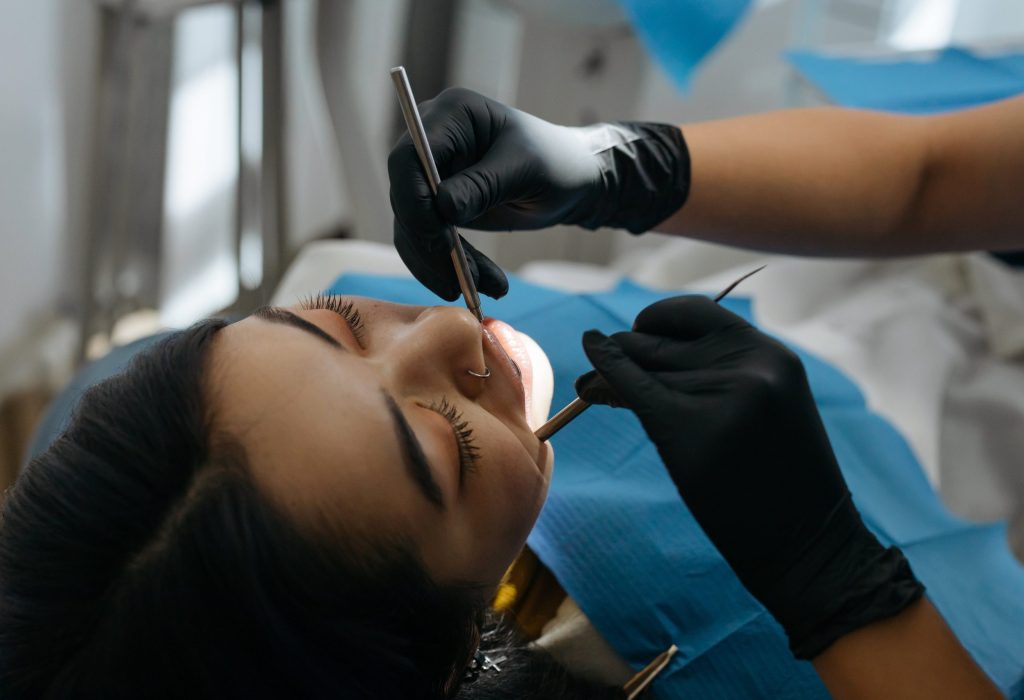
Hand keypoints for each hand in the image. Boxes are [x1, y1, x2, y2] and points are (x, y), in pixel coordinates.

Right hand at [387, 87, 689, 299]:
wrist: (574, 180)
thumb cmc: (556, 162)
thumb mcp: (525, 170)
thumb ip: (483, 185)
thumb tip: (442, 208)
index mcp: (451, 116)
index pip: (408, 157)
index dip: (412, 199)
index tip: (436, 236)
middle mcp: (433, 143)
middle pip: (404, 196)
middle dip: (426, 242)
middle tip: (454, 279)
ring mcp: (433, 176)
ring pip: (413, 226)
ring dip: (439, 262)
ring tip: (481, 287)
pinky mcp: (439, 206)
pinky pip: (429, 241)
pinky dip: (450, 265)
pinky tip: (484, 282)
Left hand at [577, 296, 922, 658]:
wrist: (810, 546)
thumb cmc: (783, 483)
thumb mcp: (764, 408)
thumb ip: (715, 373)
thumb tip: (633, 347)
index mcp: (771, 354)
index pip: (695, 311)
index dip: (657, 320)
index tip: (638, 335)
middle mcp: (749, 365)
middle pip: (659, 343)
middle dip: (624, 352)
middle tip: (596, 372)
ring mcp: (721, 396)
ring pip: (640, 368)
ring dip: (607, 373)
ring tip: (590, 388)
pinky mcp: (690, 430)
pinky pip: (631, 388)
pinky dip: (604, 374)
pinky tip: (590, 372)